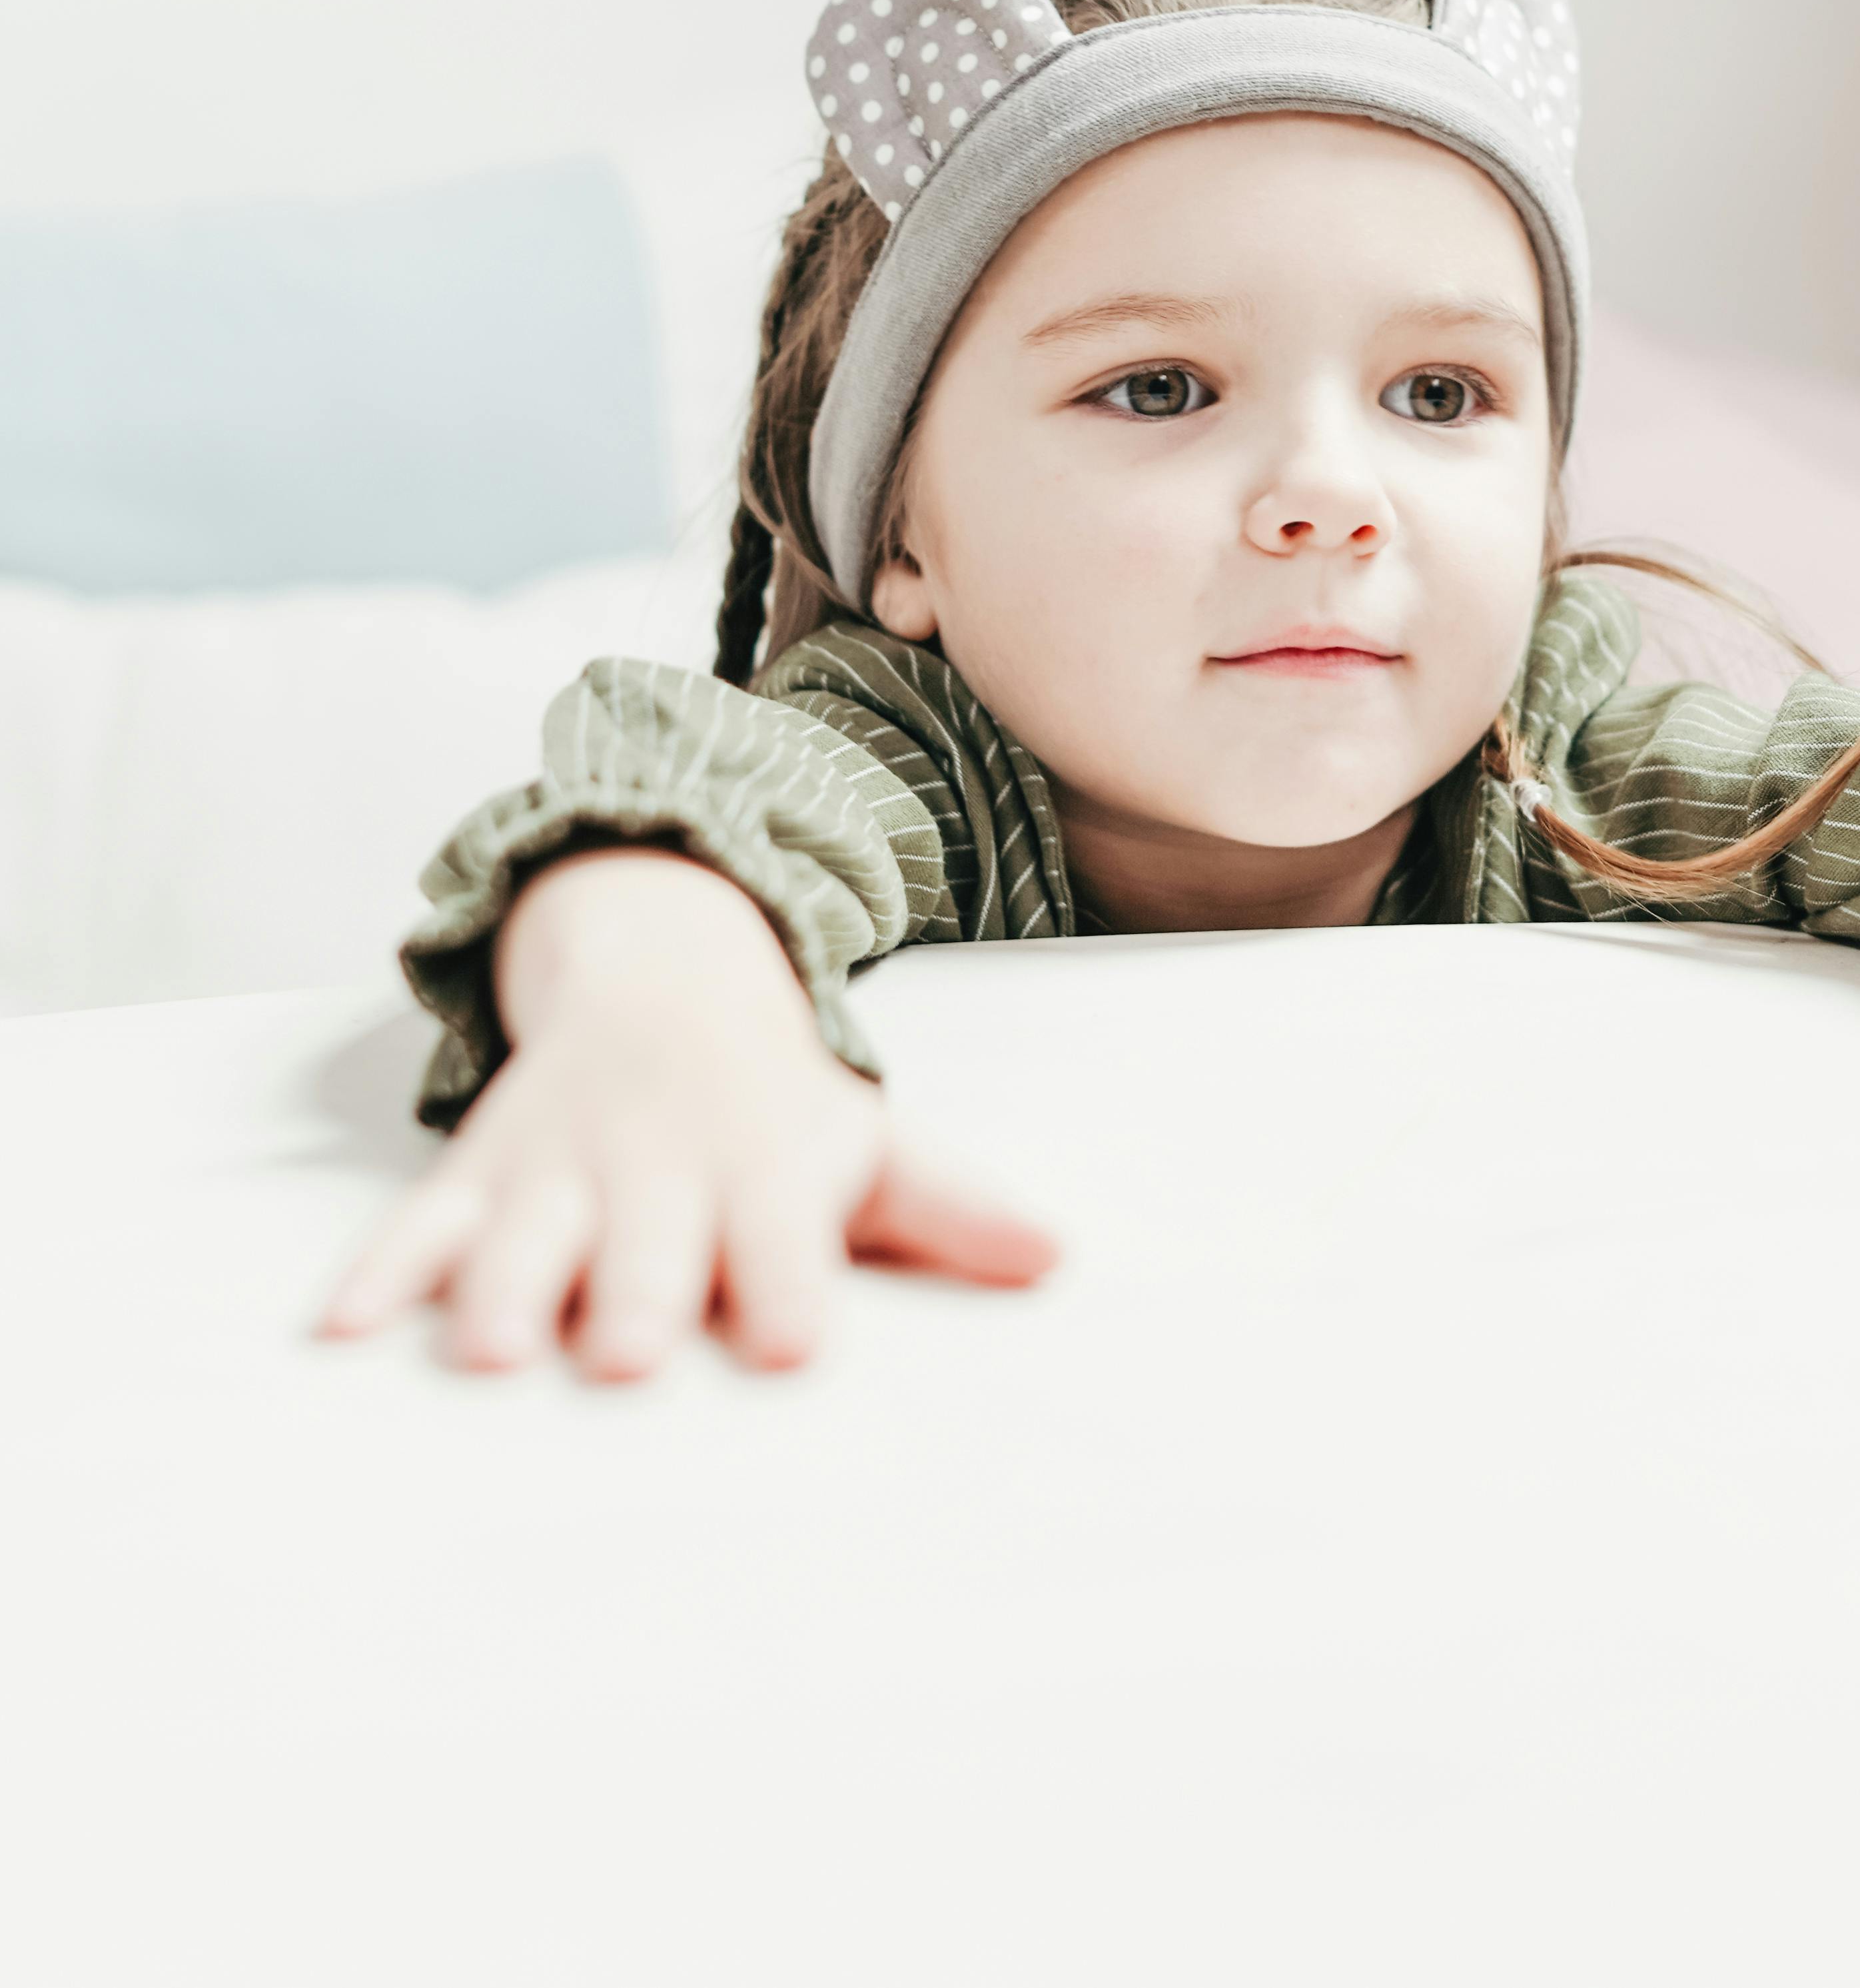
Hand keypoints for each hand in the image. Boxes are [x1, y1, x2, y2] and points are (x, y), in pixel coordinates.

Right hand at [321, 847, 1055, 1374]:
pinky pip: (423, 1221)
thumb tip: (1057, 1257)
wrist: (664, 962)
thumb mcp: (866, 1137)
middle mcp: (659, 1164)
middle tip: (621, 1355)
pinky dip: (383, 1270)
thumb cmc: (774, 1097)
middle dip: (635, 1291)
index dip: (786, 1287)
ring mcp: (562, 1164)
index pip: (783, 1238)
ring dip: (505, 1289)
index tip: (794, 1345)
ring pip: (527, 1230)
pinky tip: (343, 1331)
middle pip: (647, 1239)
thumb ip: (949, 1207)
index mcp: (762, 1166)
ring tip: (484, 1356)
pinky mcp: (482, 1170)